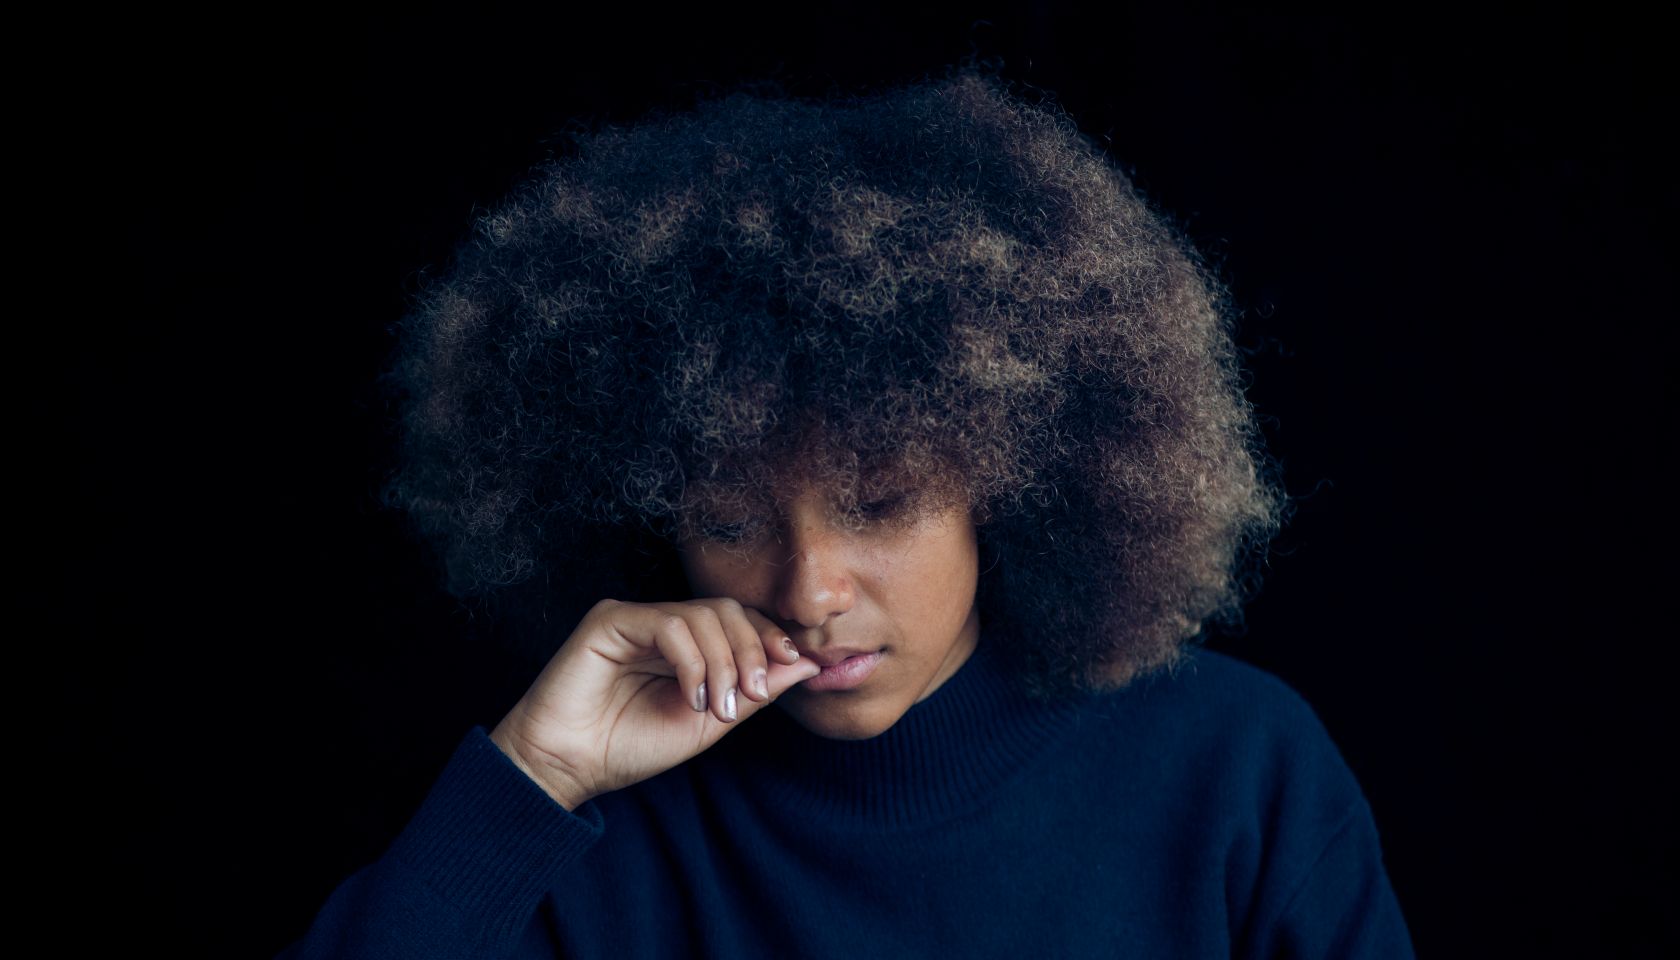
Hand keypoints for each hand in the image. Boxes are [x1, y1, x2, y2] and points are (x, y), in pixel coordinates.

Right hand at [489, 597, 821, 809]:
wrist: (570, 766)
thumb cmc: (629, 746)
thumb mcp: (708, 722)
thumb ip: (754, 691)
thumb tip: (808, 664)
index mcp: (686, 645)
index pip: (739, 620)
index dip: (770, 636)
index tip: (795, 664)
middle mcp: (662, 625)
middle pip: (727, 611)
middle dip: (753, 650)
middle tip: (755, 694)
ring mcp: (636, 618)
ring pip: (703, 616)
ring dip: (724, 662)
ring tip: (719, 707)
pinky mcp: (610, 620)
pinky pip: (668, 624)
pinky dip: (692, 661)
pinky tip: (692, 696)